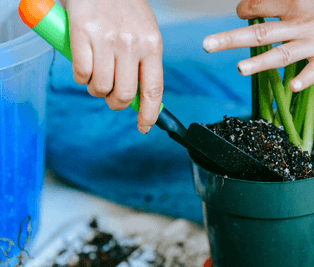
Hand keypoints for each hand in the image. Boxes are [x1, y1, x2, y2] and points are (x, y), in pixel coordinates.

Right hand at [64, 0, 162, 133]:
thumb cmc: (125, 7)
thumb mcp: (145, 31)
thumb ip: (144, 61)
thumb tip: (142, 96)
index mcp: (152, 45)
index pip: (153, 89)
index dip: (149, 114)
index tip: (144, 127)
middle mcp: (131, 44)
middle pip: (124, 94)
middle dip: (116, 103)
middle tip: (110, 96)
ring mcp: (106, 39)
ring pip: (100, 87)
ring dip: (96, 90)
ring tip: (96, 76)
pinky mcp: (82, 33)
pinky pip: (81, 73)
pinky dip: (80, 77)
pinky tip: (83, 65)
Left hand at [202, 0, 313, 91]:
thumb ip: (294, 6)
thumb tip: (272, 12)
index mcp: (297, 2)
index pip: (258, 7)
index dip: (243, 11)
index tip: (237, 16)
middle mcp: (302, 22)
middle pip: (259, 31)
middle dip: (229, 39)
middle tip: (205, 45)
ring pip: (282, 53)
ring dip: (258, 63)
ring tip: (236, 70)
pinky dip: (302, 79)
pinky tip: (288, 88)